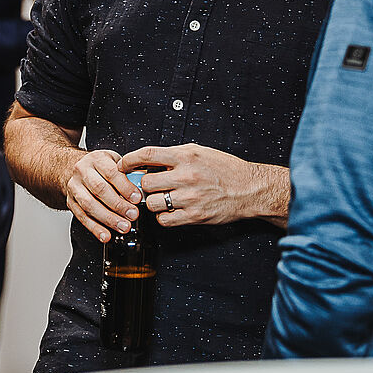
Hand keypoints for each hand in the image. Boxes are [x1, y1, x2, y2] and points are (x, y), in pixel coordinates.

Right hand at [63, 148, 141, 242]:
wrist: (76, 169)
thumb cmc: (100, 167)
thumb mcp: (114, 161)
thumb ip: (128, 172)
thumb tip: (145, 186)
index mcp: (96, 159)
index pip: (111, 172)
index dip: (125, 187)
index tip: (136, 198)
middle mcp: (82, 171)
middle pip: (99, 189)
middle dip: (118, 205)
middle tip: (132, 215)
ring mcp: (74, 187)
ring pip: (89, 205)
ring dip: (108, 218)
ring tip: (123, 226)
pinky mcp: (70, 202)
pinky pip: (82, 217)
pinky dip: (95, 228)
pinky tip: (106, 235)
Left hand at [122, 143, 288, 227]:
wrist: (249, 188)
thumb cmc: (225, 169)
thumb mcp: (199, 152)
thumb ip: (174, 155)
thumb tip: (149, 160)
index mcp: (185, 156)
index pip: (147, 155)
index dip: (130, 160)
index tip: (124, 164)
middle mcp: (186, 176)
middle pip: (145, 183)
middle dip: (143, 185)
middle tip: (148, 186)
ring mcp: (189, 197)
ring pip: (152, 203)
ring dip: (153, 202)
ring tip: (162, 198)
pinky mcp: (194, 216)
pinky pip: (165, 220)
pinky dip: (163, 217)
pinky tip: (171, 210)